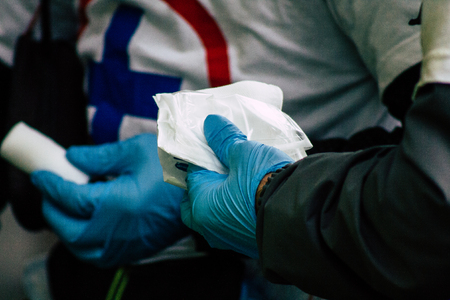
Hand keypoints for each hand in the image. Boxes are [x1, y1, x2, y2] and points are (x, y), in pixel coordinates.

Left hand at [31, 133, 187, 266]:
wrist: (205, 185)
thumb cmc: (174, 164)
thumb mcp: (135, 151)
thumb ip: (98, 156)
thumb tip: (71, 159)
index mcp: (118, 204)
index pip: (71, 198)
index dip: (51, 185)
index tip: (42, 174)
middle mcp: (119, 231)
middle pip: (70, 230)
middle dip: (52, 211)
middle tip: (50, 193)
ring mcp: (129, 245)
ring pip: (82, 250)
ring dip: (67, 231)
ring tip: (66, 210)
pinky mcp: (138, 250)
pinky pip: (100, 256)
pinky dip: (84, 244)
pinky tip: (88, 225)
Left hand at [181, 115, 292, 257]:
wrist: (300, 215)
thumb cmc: (264, 183)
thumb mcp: (244, 154)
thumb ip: (224, 139)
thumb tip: (211, 124)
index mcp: (201, 207)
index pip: (192, 176)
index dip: (202, 159)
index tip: (214, 147)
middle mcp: (212, 229)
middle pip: (200, 201)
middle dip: (207, 184)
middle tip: (222, 166)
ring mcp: (233, 240)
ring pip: (220, 213)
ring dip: (226, 197)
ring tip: (242, 177)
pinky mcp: (252, 243)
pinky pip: (239, 221)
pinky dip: (241, 208)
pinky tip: (255, 194)